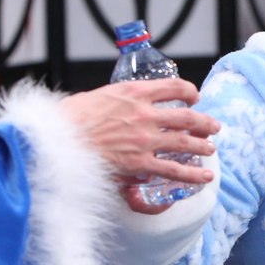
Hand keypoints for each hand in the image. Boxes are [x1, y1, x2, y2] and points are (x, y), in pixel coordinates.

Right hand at [62, 78, 218, 192]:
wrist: (52, 139)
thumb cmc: (68, 119)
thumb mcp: (96, 97)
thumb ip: (117, 101)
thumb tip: (121, 106)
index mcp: (133, 92)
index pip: (173, 87)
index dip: (189, 91)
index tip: (194, 96)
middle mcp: (144, 113)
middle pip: (186, 117)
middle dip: (204, 122)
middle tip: (213, 126)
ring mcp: (144, 138)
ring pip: (185, 142)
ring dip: (202, 146)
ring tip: (211, 150)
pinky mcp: (139, 162)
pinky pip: (173, 170)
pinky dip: (192, 175)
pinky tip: (205, 178)